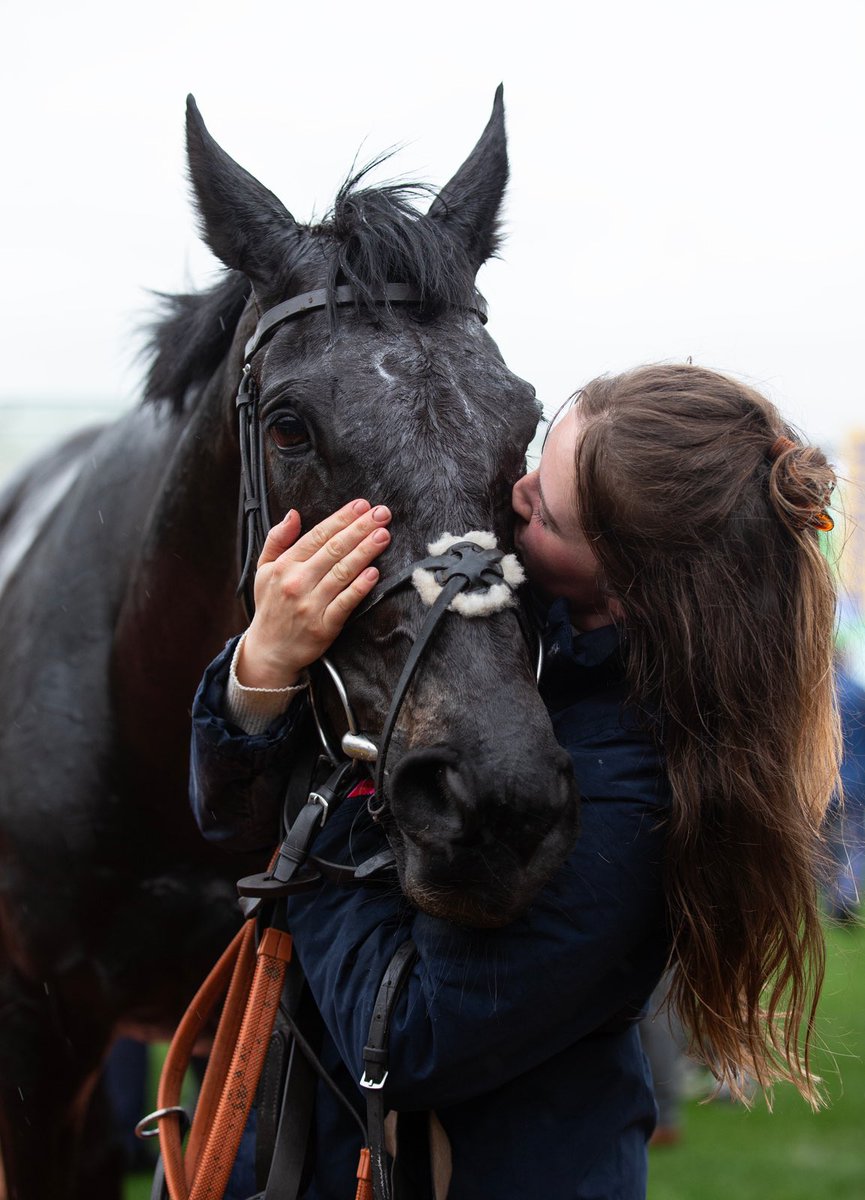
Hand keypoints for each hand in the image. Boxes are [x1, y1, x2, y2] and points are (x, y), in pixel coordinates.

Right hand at [237, 499, 391, 687]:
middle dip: (360, 529)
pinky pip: (345, 602)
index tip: (361, 506)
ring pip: (343, 572)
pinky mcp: (324, 626)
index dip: (341, 519)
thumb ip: (277, 539)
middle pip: (334, 550)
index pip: (317, 535)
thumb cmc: (271, 606)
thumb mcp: (263, 569)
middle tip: (381, 514)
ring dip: (365, 552)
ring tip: (383, 536)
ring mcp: (311, 605)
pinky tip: (374, 572)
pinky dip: (360, 587)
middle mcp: (297, 583)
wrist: (270, 650)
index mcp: (284, 566)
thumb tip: (293, 514)